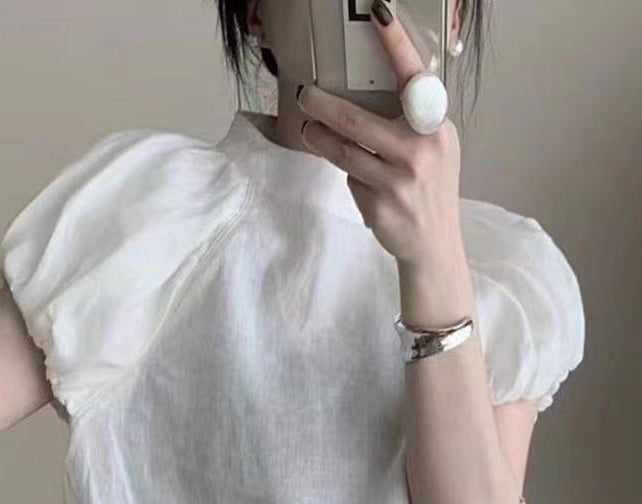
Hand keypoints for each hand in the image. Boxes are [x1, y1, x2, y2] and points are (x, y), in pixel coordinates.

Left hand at [296, 4, 464, 276]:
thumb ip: (413, 120)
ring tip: (308, 129)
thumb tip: (373, 88)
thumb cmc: (430, 188)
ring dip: (319, 138)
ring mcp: (398, 181)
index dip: (396, 45)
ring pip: (344, 152)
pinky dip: (347, 173)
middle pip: (358, 121)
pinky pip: (350, 178)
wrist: (435, 244)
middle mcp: (419, 151)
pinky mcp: (379, 205)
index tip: (378, 12)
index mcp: (435, 127)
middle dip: (324, 105)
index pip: (415, 79)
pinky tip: (355, 176)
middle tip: (304, 93)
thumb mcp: (435, 147)